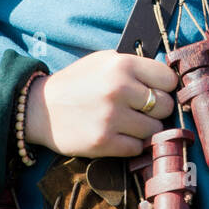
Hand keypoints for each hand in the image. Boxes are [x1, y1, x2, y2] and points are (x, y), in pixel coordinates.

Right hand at [24, 51, 178, 158]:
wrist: (39, 109)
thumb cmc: (77, 83)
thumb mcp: (104, 61)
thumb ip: (135, 66)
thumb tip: (169, 80)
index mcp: (121, 64)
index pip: (168, 79)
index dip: (164, 87)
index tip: (156, 91)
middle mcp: (119, 88)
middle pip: (165, 105)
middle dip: (157, 110)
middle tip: (141, 110)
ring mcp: (111, 117)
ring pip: (154, 129)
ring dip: (145, 129)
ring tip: (127, 123)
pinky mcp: (103, 142)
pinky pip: (137, 148)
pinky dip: (131, 144)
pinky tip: (118, 135)